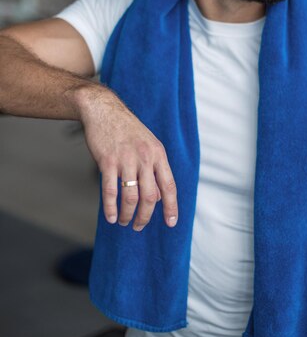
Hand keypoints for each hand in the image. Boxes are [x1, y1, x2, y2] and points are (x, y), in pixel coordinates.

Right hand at [77, 86, 177, 231]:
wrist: (104, 110)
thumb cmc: (127, 130)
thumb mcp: (148, 144)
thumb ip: (154, 168)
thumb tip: (157, 197)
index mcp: (158, 154)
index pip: (169, 186)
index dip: (171, 207)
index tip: (170, 223)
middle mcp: (145, 157)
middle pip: (150, 196)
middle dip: (145, 216)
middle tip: (139, 226)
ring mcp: (126, 160)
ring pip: (131, 197)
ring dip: (128, 215)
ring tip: (124, 222)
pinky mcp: (107, 161)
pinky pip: (110, 191)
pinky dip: (111, 207)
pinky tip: (111, 217)